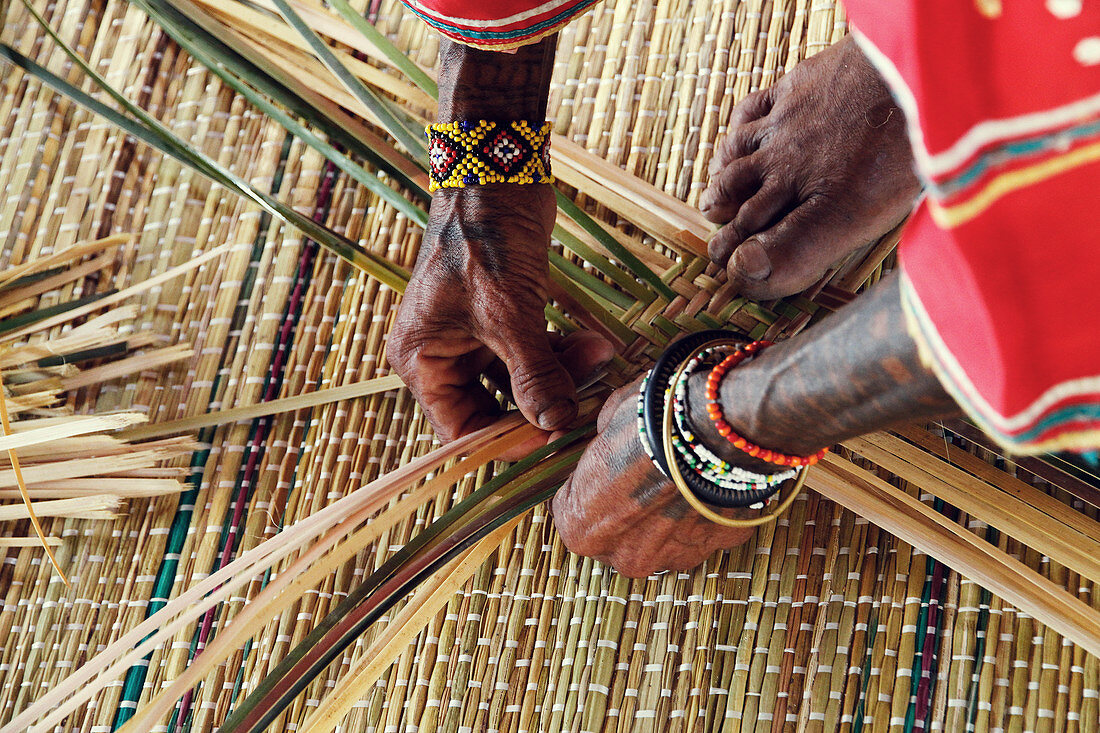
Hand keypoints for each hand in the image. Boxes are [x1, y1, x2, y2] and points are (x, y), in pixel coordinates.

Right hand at [389, 185, 612, 458]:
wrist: (498, 172)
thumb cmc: (483, 237)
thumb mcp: (508, 313)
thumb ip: (532, 373)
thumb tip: (554, 423)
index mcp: (422, 360)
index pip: (460, 427)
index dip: (505, 439)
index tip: (552, 435)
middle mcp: (442, 354)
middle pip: (494, 407)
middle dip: (541, 404)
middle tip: (584, 402)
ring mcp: (474, 337)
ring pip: (521, 381)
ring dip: (561, 375)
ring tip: (599, 358)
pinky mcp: (505, 318)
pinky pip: (535, 354)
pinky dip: (563, 354)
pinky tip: (594, 345)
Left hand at [552, 378, 755, 577]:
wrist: (714, 430)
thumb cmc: (650, 424)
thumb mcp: (607, 419)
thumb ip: (601, 442)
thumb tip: (608, 438)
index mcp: (581, 528)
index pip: (571, 512)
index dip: (586, 486)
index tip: (599, 468)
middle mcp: (624, 556)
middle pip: (617, 534)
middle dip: (626, 508)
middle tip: (642, 471)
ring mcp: (672, 558)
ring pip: (662, 539)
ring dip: (667, 515)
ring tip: (679, 476)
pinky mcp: (714, 548)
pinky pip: (703, 531)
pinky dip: (704, 511)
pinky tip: (708, 482)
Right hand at [700, 36, 920, 298]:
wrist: (910, 70)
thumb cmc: (897, 150)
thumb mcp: (853, 217)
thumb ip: (798, 250)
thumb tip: (743, 271)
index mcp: (797, 198)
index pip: (757, 237)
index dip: (740, 259)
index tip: (728, 270)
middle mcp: (783, 162)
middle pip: (741, 198)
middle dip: (728, 227)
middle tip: (717, 246)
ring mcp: (786, 122)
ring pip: (737, 154)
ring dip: (724, 178)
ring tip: (716, 196)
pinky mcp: (798, 85)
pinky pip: (752, 107)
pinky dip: (738, 126)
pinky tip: (739, 134)